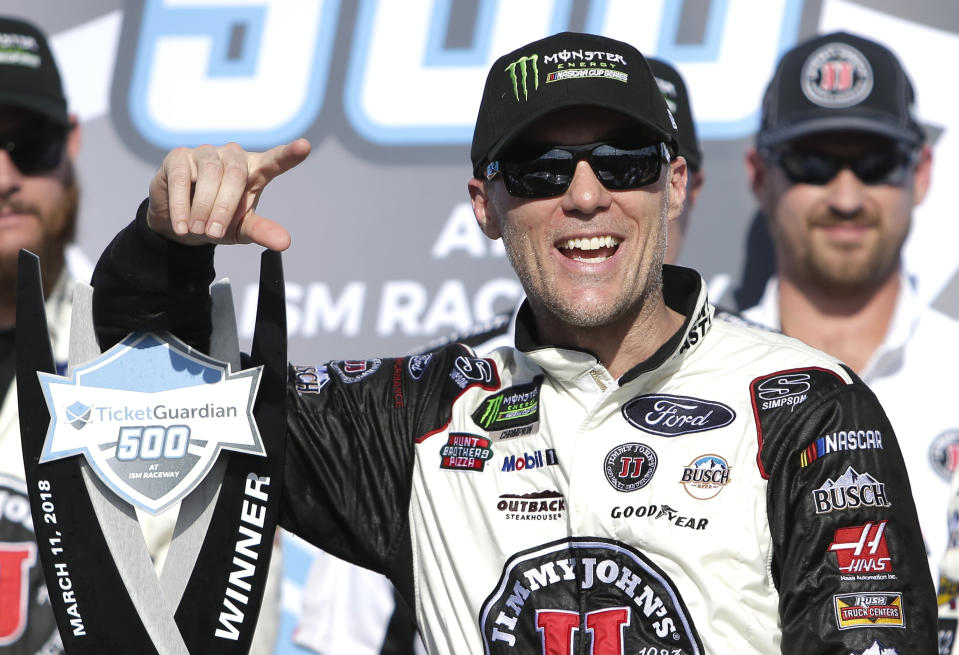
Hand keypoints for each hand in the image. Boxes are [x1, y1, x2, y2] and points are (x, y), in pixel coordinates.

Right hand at [147, 139, 310, 250]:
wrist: (180, 222)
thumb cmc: (217, 219)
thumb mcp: (242, 229)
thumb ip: (262, 231)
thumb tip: (284, 242)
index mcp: (255, 170)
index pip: (276, 160)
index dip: (290, 154)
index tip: (304, 146)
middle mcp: (232, 156)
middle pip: (236, 174)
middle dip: (225, 208)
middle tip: (214, 232)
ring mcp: (206, 153)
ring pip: (210, 173)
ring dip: (204, 206)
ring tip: (198, 230)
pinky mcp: (179, 157)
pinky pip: (181, 178)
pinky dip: (182, 206)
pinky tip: (183, 225)